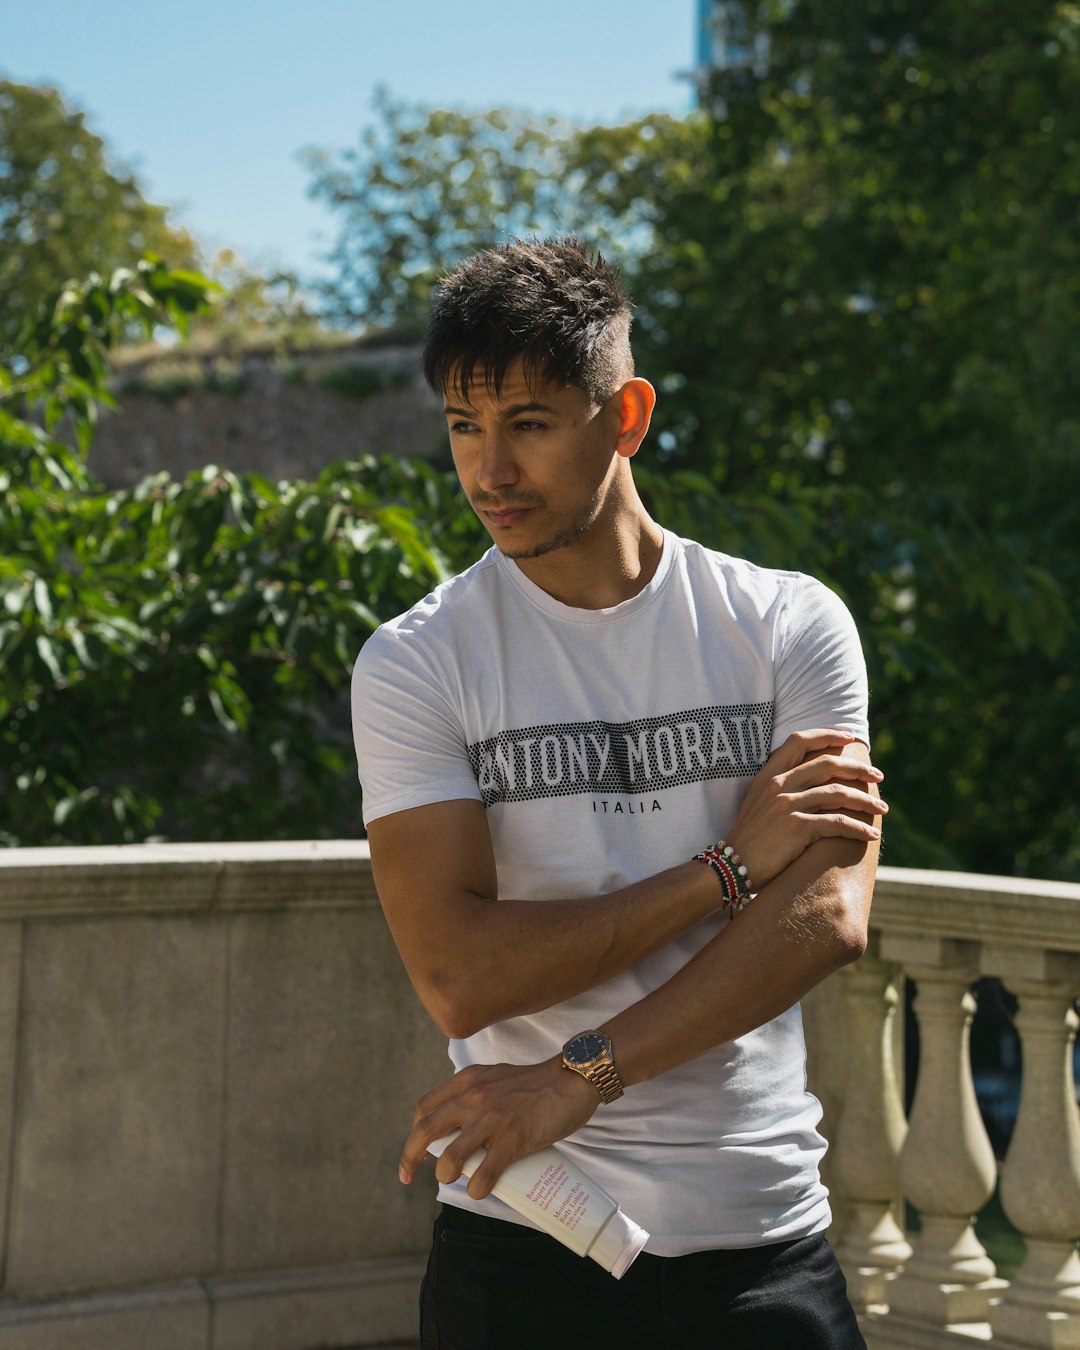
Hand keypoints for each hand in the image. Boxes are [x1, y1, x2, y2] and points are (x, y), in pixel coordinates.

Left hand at [399, 1057, 599, 1199]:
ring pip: (450, 1158)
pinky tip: (478, 1193)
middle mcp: (473, 1097)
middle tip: (407, 1177)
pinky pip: (485, 1173)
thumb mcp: (496, 1077)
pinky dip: (477, 1189)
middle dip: (410, 1158)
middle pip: (425, 1131)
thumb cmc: (537, 1083)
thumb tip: (466, 1126)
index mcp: (467, 1081)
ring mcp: (492, 1118)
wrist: (573, 1078)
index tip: (417, 1150)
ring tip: (451, 1181)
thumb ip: (479, 1093)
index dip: (414, 1132)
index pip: (425, 1108)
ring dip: (444, 1176)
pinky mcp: (513, 1138)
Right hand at [725, 730, 885, 890]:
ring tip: (882, 808)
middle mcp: (778, 785)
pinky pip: (837, 823)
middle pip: (827, 764)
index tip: (848, 736)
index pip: (799, 741)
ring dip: (865, 800)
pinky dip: (859, 829)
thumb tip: (812, 782)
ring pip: (838, 793)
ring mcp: (787, 804)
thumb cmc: (748, 839)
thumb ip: (780, 788)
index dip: (826, 734)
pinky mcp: (797, 827)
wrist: (729, 866)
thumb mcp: (758, 803)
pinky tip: (872, 835)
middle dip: (858, 768)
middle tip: (878, 775)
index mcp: (768, 775)